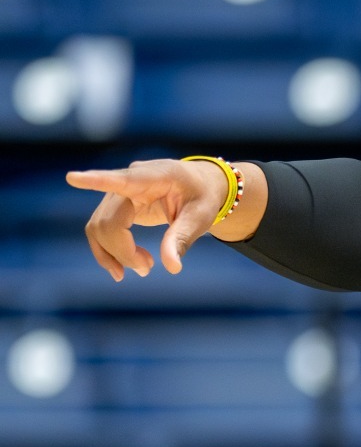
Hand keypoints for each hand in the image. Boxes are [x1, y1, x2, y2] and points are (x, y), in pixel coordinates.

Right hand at [67, 158, 229, 279]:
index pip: (122, 180)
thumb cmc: (202, 197)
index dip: (96, 181)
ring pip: (98, 227)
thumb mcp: (201, 217)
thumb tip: (171, 268)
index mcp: (155, 176)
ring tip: (143, 269)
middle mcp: (129, 182)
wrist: (198, 186)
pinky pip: (99, 230)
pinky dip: (107, 251)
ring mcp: (118, 193)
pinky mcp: (114, 206)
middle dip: (122, 250)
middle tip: (147, 269)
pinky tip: (121, 267)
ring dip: (112, 254)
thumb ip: (183, 238)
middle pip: (108, 220)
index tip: (73, 178)